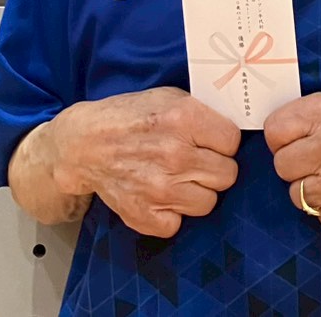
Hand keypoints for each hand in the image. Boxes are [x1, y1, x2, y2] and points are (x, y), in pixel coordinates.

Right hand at [50, 87, 240, 238]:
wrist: (84, 144)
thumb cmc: (129, 117)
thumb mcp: (168, 97)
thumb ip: (202, 112)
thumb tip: (235, 127)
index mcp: (184, 119)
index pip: (233, 141)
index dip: (223, 141)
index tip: (210, 141)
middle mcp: (175, 154)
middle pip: (227, 175)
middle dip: (214, 167)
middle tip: (195, 160)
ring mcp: (160, 189)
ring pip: (208, 202)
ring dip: (196, 191)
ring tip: (176, 177)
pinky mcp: (145, 216)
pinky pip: (179, 223)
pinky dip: (171, 212)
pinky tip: (159, 194)